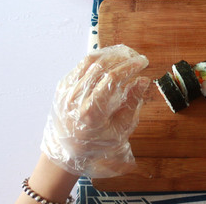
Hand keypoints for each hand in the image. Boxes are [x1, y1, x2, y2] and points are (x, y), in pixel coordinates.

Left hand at [40, 44, 149, 177]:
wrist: (66, 151)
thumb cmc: (97, 143)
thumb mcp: (120, 129)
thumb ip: (132, 103)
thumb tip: (143, 80)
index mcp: (91, 111)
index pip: (112, 78)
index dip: (130, 67)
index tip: (143, 62)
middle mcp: (75, 98)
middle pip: (101, 66)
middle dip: (122, 57)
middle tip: (136, 57)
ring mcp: (66, 91)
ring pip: (89, 61)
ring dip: (109, 55)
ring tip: (124, 55)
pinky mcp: (62, 86)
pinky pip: (80, 66)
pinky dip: (97, 60)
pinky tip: (109, 61)